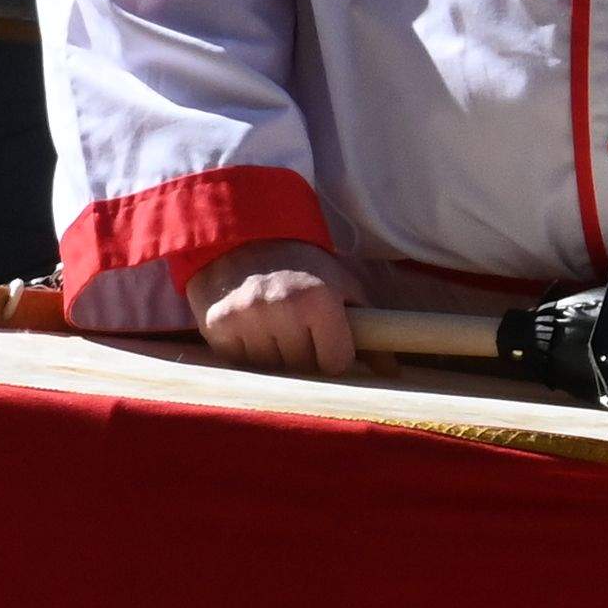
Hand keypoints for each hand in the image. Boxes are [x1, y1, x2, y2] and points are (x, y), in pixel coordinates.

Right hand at [185, 239, 359, 375]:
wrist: (241, 237)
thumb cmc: (299, 263)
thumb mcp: (340, 282)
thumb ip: (367, 324)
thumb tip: (390, 370)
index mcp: (318, 299)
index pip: (335, 362)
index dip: (334, 355)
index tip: (328, 341)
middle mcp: (282, 310)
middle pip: (304, 368)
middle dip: (305, 355)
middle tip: (298, 330)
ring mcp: (247, 320)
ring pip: (272, 370)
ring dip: (276, 356)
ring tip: (274, 328)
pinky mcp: (218, 327)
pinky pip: (241, 363)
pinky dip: (247, 351)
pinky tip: (250, 329)